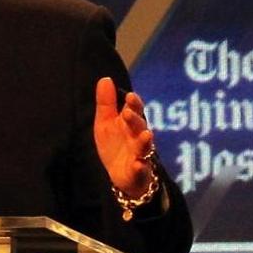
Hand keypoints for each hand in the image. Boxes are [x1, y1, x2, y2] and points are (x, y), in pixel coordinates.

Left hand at [93, 77, 155, 196]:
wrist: (120, 174)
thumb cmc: (115, 144)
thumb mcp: (105, 122)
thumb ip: (106, 103)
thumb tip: (105, 78)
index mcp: (130, 123)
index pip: (135, 110)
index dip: (134, 103)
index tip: (130, 96)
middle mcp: (137, 137)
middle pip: (140, 126)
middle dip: (136, 120)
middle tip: (129, 113)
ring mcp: (140, 154)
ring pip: (145, 147)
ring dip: (145, 141)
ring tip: (147, 134)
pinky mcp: (138, 171)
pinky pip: (141, 169)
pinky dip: (140, 167)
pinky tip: (138, 164)